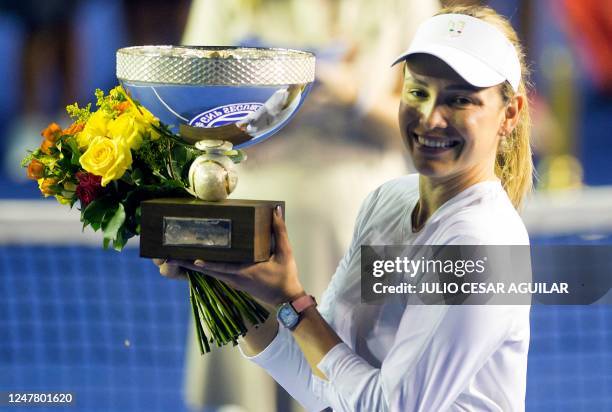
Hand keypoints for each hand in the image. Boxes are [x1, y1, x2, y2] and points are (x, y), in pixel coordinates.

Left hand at [153, 206, 304, 305]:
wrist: (286, 298)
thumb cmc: (286, 276)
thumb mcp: (285, 253)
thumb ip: (280, 231)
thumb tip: (275, 212)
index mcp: (245, 272)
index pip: (223, 268)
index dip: (208, 264)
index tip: (193, 259)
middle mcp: (234, 278)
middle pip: (208, 271)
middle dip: (188, 264)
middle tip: (169, 257)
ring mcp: (233, 281)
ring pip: (209, 273)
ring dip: (193, 265)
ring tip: (176, 257)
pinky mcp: (234, 282)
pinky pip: (215, 274)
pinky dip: (203, 267)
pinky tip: (194, 261)